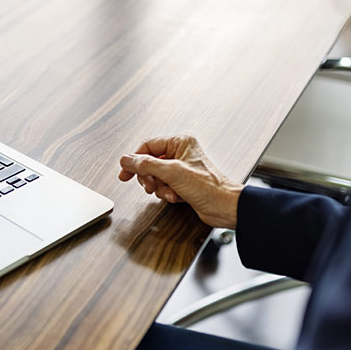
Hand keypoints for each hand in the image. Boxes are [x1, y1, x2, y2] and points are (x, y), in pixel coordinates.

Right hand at [118, 135, 243, 228]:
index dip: (134, 161)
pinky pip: (164, 185)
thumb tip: (126, 159)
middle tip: (151, 186)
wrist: (225, 207)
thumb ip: (146, 165)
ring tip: (169, 193)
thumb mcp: (172, 173)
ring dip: (159, 188)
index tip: (125, 173)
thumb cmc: (209, 187)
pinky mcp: (183, 182)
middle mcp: (180, 152)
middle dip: (149, 178)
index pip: (147, 146)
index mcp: (180, 142)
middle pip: (149, 163)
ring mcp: (181, 168)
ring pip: (155, 176)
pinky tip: (176, 197)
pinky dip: (166, 193)